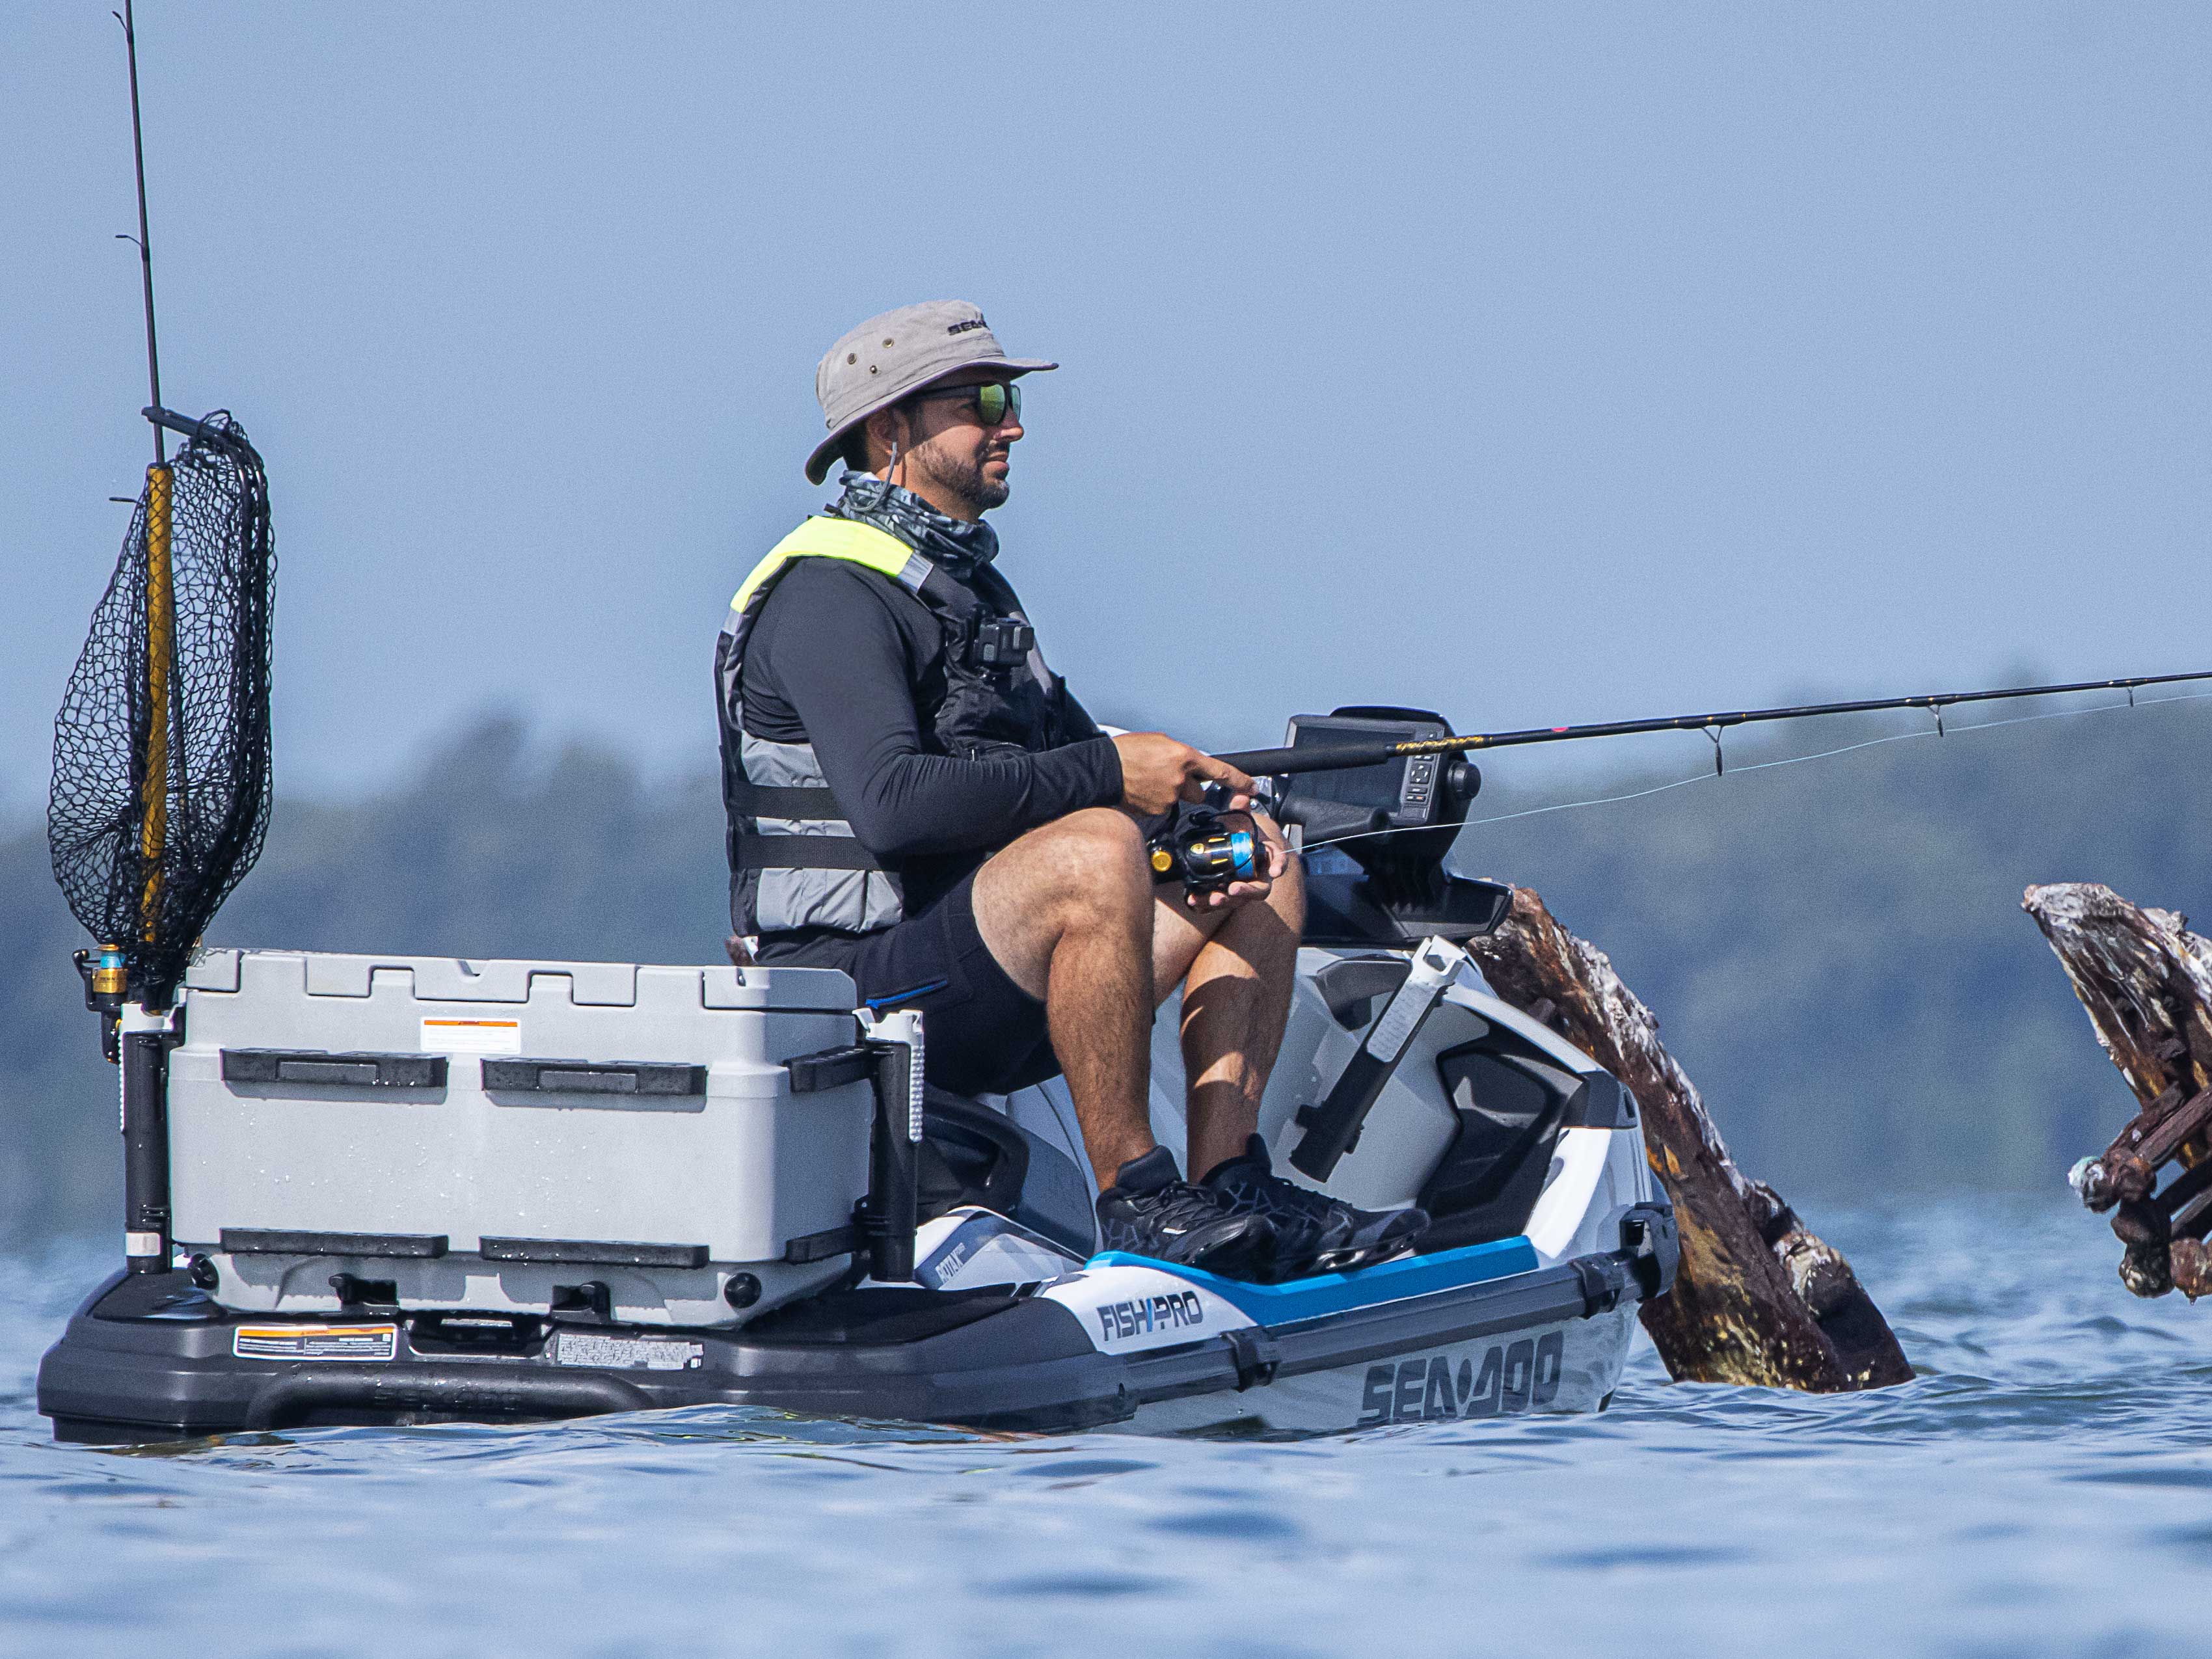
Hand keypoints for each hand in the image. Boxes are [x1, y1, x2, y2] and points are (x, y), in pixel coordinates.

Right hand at [1112, 732, 1254, 816]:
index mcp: (1184, 757)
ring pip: (1179, 801)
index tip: (1252, 788)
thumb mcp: (1160, 742)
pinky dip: (1155, 802)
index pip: (1220, 772)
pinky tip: (1142, 791)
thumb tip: (1187, 764)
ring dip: (1170, 794)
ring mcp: (1169, 797)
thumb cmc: (1127, 752)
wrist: (1104, 770)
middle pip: (1199, 792)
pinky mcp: (1158, 811)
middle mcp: (1180, 779)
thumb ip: (1180, 755)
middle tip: (1167, 777)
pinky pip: (1164, 808)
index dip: (1240, 781)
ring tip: (1149, 782)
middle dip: (1189, 788)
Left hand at [1180, 810, 1290, 912]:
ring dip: (1224, 901)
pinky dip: (1205, 905)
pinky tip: (1193, 900)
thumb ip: (1241, 809)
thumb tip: (1240, 797)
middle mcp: (1256, 876)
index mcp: (1266, 858)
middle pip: (1257, 890)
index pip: (1278, 863)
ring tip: (1211, 898)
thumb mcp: (1241, 820)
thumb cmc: (1241, 834)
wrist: (1231, 845)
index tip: (1275, 872)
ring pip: (1237, 900)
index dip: (1279, 867)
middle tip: (1232, 889)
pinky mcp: (1225, 895)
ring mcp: (1241, 887)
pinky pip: (1217, 902)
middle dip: (1246, 891)